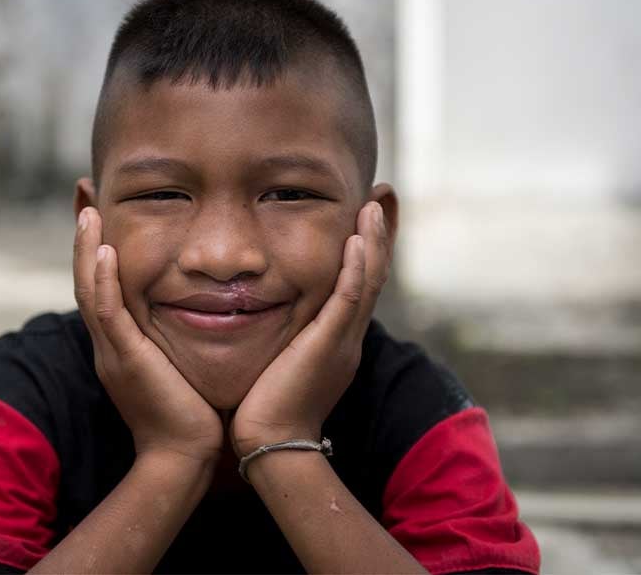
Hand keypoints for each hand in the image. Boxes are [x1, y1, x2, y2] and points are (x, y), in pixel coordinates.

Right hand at [74, 207, 223, 465]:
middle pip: (87, 279)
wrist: (184, 457)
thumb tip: (202, 307)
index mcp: (120, 343)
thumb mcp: (179, 364)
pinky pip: (108, 314)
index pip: (101, 285)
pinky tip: (108, 252)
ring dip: (88, 249)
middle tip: (83, 197)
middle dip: (85, 238)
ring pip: (89, 290)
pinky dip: (104, 281)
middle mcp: (109, 343)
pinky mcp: (126, 360)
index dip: (97, 249)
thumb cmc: (193, 414)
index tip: (100, 212)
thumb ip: (179, 336)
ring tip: (88, 211)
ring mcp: (113, 351)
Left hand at [230, 201, 390, 457]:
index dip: (365, 248)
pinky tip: (357, 239)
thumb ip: (280, 333)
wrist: (269, 442)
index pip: (358, 282)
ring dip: (374, 240)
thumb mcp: (278, 359)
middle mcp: (347, 335)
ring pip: (369, 280)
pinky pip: (350, 299)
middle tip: (382, 197)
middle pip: (373, 274)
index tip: (365, 215)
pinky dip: (357, 267)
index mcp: (337, 337)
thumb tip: (257, 308)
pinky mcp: (330, 345)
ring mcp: (343, 340)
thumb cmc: (263, 406)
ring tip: (375, 204)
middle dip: (380, 235)